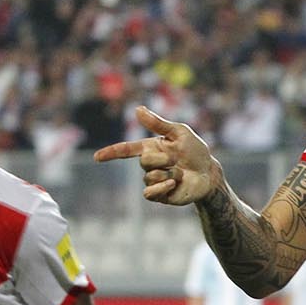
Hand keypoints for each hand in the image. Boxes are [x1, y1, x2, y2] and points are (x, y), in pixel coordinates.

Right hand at [94, 107, 221, 204]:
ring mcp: (153, 180)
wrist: (208, 173)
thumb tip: (137, 109)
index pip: (126, 150)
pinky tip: (174, 183)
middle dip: (163, 158)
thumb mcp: (179, 132)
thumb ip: (158, 123)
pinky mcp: (159, 195)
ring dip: (169, 172)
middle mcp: (149, 164)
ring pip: (149, 176)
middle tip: (177, 159)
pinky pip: (150, 193)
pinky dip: (162, 186)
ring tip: (180, 173)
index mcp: (150, 148)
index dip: (111, 153)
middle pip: (144, 161)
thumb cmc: (195, 150)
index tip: (97, 157)